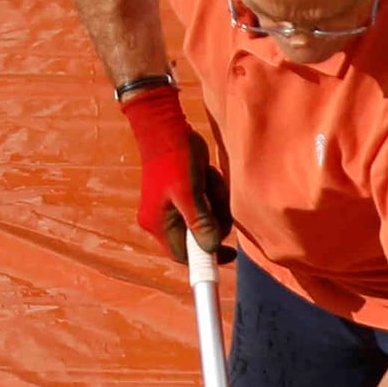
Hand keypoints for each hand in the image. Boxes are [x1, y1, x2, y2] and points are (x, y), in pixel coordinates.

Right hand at [122, 82, 228, 259]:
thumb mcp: (189, 193)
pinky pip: (206, 205)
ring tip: (208, 180)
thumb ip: (200, 223)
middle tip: (215, 199)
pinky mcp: (184, 195)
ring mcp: (173, 208)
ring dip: (214, 203)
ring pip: (206, 220)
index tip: (229, 255)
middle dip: (213, 220)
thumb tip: (212, 248)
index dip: (207, 259)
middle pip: (198, 239)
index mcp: (158, 224)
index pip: (184, 256)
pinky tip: (206, 175)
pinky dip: (211, 193)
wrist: (165, 126)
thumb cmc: (173, 158)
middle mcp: (163, 220)